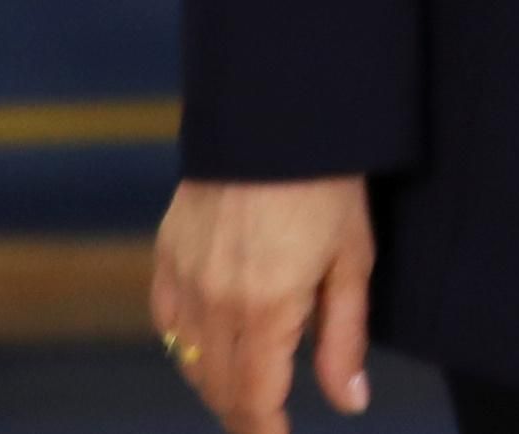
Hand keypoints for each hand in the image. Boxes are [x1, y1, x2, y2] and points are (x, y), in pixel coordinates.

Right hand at [149, 177, 372, 429]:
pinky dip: (187, 345)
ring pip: (188, 361)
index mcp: (266, 310)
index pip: (253, 399)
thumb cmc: (329, 185)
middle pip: (217, 387)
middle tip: (271, 416)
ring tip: (251, 382)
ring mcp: (183, 281)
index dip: (263, 433)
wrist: (275, 117)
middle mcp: (214, 304)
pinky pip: (168, 323)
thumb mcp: (352, 261)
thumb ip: (344, 338)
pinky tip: (214, 340)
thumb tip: (349, 403)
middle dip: (245, 410)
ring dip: (217, 381)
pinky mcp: (165, 257)